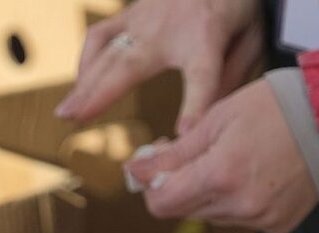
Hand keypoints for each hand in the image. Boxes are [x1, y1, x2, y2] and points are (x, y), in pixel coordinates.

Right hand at [56, 0, 262, 133]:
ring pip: (106, 54)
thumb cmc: (236, 5)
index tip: (182, 133)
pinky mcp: (130, 14)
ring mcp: (143, 19)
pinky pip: (100, 36)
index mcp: (206, 38)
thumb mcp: (251, 37)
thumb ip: (231, 77)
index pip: (203, 75)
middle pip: (129, 66)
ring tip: (66, 112)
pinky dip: (86, 60)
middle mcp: (167, 29)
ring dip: (83, 84)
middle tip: (75, 120)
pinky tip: (81, 83)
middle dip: (100, 95)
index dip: (195, 105)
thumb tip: (201, 118)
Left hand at [124, 79, 318, 232]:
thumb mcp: (216, 119)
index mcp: (220, 176)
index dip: (151, 185)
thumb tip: (135, 172)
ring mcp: (261, 219)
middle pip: (183, 210)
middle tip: (191, 153)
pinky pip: (239, 219)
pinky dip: (235, 200)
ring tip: (229, 158)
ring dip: (207, 193)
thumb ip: (173, 153)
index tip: (153, 164)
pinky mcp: (278, 225)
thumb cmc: (276, 108)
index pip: (160, 204)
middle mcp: (239, 206)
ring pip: (210, 215)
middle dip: (178, 184)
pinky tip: (254, 173)